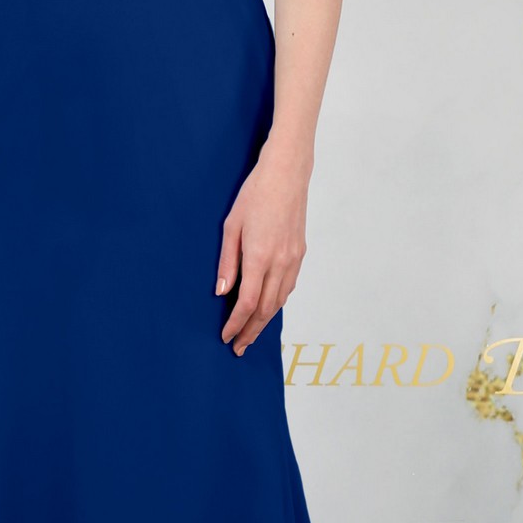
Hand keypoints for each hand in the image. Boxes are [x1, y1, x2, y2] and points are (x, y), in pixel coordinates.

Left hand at [216, 145, 309, 354]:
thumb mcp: (231, 226)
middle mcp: (281, 262)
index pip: (248, 302)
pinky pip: (289, 287)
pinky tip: (267, 309)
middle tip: (238, 347)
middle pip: (266, 309)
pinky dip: (277, 303)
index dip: (236, 323)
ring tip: (251, 334)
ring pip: (280, 301)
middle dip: (251, 331)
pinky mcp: (300, 253)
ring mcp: (294, 259)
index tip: (226, 336)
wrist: (287, 174)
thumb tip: (222, 292)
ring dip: (265, 321)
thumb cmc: (255, 194)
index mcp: (260, 255)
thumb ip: (227, 262)